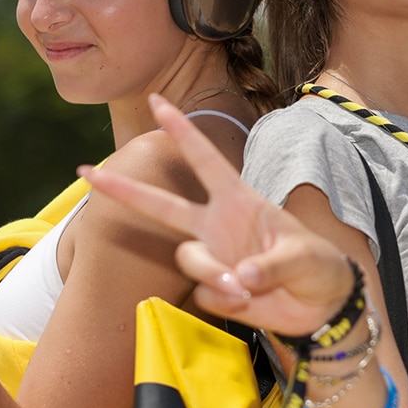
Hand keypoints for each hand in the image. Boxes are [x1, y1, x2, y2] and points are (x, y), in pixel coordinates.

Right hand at [78, 94, 355, 337]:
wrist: (321, 306)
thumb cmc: (317, 265)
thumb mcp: (305, 256)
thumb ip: (272, 264)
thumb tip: (238, 278)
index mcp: (239, 200)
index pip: (205, 160)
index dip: (182, 131)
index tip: (157, 102)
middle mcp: (217, 225)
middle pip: (162, 204)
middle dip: (124, 190)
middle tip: (86, 174)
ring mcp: (214, 257)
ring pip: (188, 258)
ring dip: (212, 274)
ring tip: (245, 288)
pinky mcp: (214, 289)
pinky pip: (205, 293)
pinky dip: (225, 299)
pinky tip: (249, 301)